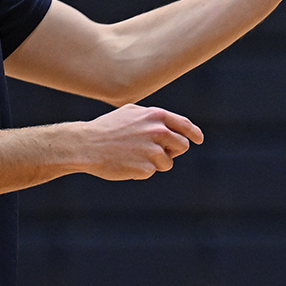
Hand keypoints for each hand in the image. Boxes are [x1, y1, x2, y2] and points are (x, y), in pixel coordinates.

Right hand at [79, 103, 203, 179]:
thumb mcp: (131, 113)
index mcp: (156, 116)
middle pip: (182, 145)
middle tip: (157, 151)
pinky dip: (142, 170)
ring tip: (135, 156)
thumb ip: (153, 116)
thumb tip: (171, 125)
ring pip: (168, 162)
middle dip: (173, 150)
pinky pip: (152, 172)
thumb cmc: (107, 128)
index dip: (194, 133)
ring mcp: (153, 150)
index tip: (198, 139)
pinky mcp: (146, 168)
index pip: (185, 125)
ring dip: (156, 162)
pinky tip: (127, 163)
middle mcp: (158, 131)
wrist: (86, 145)